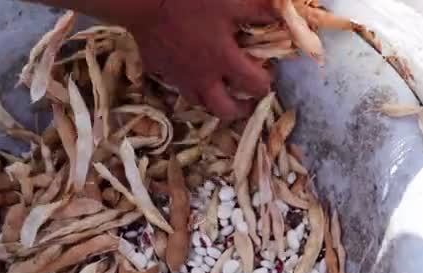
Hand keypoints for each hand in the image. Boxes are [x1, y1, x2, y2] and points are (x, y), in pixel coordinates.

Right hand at [128, 0, 275, 119]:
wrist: (142, 1)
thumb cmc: (188, 0)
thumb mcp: (230, 1)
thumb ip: (258, 10)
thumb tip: (280, 15)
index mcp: (224, 61)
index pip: (254, 86)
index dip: (265, 85)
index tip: (268, 76)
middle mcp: (202, 78)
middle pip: (224, 110)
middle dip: (240, 110)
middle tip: (246, 103)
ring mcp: (177, 77)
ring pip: (197, 102)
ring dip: (212, 101)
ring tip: (218, 93)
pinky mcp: (156, 68)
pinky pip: (172, 83)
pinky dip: (183, 82)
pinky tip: (185, 71)